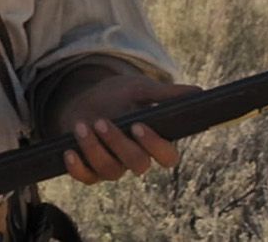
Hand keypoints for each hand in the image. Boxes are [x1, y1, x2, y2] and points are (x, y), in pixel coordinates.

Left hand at [53, 73, 199, 184]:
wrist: (83, 99)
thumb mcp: (139, 88)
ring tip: (81, 126)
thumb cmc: (116, 96)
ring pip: (111, 171)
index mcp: (154, 141)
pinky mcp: (90, 169)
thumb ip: (165, 93)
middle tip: (102, 122)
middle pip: (138, 165)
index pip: (168, 156)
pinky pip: (87, 178)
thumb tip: (199, 91)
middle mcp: (136, 158)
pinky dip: (77, 168)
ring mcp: (113, 166)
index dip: (155, 146)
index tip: (138, 126)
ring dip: (94, 149)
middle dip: (118, 144)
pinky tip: (69, 151)